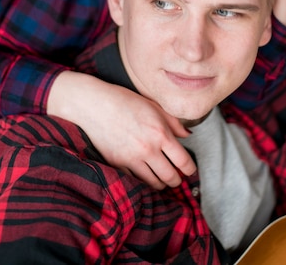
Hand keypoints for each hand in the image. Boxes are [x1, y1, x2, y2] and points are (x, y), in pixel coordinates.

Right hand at [47, 70, 195, 188]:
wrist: (95, 105)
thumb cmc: (125, 101)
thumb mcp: (154, 106)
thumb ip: (174, 123)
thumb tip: (187, 136)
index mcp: (160, 133)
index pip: (183, 161)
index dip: (190, 169)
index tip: (190, 170)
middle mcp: (148, 149)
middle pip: (170, 177)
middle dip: (177, 181)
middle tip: (178, 179)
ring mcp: (131, 159)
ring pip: (153, 183)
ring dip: (161, 184)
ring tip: (163, 181)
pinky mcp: (117, 164)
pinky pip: (135, 180)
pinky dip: (142, 181)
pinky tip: (145, 177)